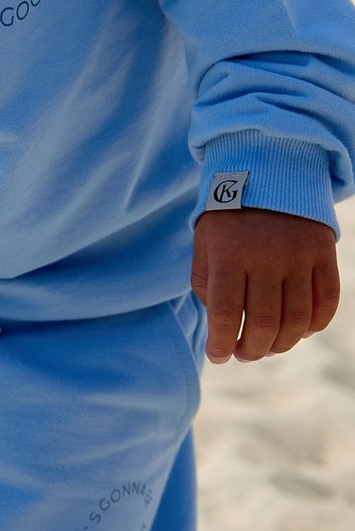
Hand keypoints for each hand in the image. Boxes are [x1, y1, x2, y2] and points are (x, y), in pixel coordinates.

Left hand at [191, 208, 340, 363]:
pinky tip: (302, 331)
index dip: (221, 344)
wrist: (266, 174)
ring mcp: (298, 255)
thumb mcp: (204, 245)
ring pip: (296, 319)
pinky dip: (316, 324)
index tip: (219, 356)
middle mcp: (264, 255)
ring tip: (269, 347)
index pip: (224, 314)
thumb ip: (206, 285)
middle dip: (252, 350)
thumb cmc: (228, 219)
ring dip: (283, 343)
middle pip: (262, 323)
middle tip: (245, 354)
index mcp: (228, 254)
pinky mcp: (323, 252)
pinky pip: (327, 300)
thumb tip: (222, 328)